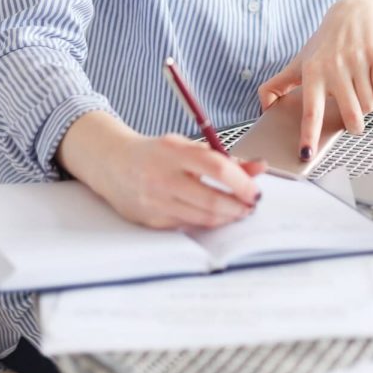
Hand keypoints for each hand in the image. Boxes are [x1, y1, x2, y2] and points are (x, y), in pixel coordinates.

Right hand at [58, 113, 265, 230]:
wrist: (112, 164)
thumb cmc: (156, 153)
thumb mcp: (187, 146)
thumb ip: (224, 157)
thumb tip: (259, 167)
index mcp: (174, 151)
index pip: (217, 167)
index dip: (241, 182)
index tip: (255, 190)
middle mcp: (162, 177)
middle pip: (211, 200)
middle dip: (239, 206)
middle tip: (251, 204)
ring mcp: (155, 201)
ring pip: (202, 218)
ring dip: (227, 217)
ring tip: (238, 210)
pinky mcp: (152, 220)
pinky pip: (188, 225)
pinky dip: (207, 221)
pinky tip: (214, 215)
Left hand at [258, 0, 372, 160]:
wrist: (355, 14)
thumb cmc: (325, 45)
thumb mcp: (300, 62)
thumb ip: (278, 85)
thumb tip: (264, 109)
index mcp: (312, 73)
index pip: (309, 112)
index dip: (308, 136)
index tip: (306, 155)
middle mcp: (334, 67)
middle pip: (350, 116)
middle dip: (355, 127)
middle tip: (353, 125)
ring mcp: (356, 60)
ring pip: (368, 105)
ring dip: (366, 106)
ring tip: (359, 92)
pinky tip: (370, 81)